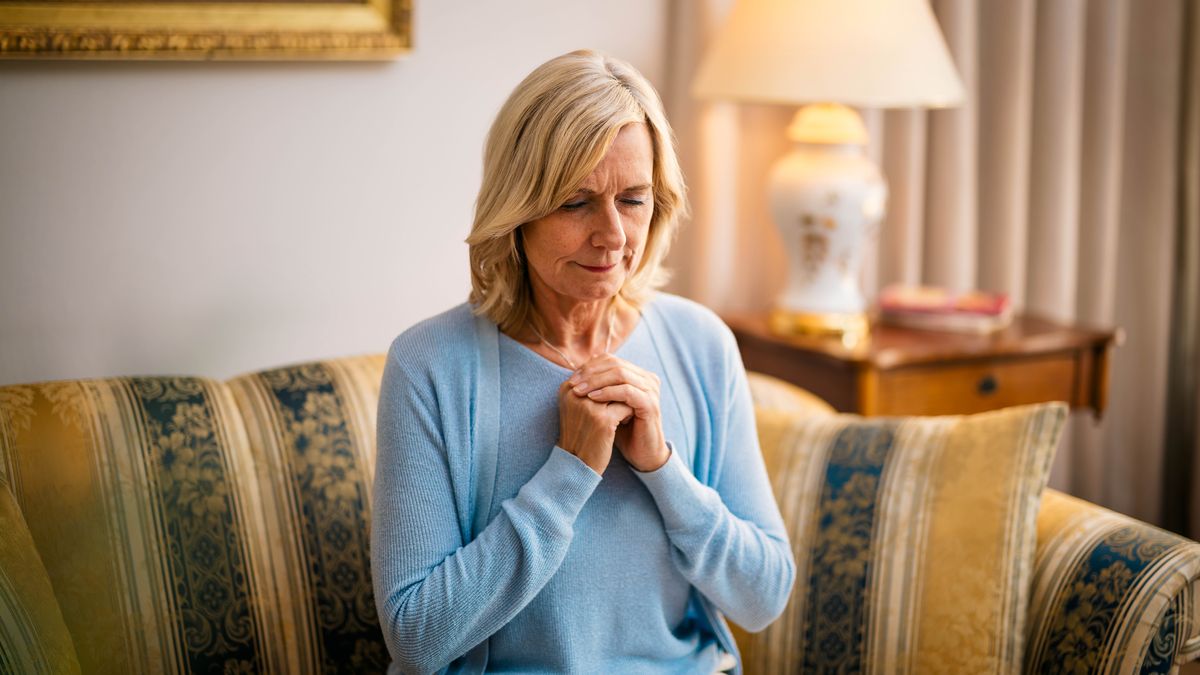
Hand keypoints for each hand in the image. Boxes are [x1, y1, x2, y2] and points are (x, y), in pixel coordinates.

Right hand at [556, 378, 632, 474]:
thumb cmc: (579, 433)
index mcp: (568, 388)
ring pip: (620, 391)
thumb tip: (604, 360)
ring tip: (627, 410)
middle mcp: (576, 394)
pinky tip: (627, 422)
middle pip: (609, 378)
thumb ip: (588, 385)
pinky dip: (629, 413)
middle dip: (620, 387)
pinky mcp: (602, 420)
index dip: (610, 380)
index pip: (596, 370)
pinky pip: (626, 407)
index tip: (613, 396)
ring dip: (626, 399)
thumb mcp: (577, 406)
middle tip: (625, 401)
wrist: (576, 463)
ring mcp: (589, 407)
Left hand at [567, 355, 669, 471]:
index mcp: (638, 375)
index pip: (610, 360)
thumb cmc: (623, 430)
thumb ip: (599, 388)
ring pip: (620, 374)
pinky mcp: (650, 403)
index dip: (590, 366)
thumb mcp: (608, 405)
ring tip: (578, 390)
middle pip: (615, 364)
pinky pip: (627, 391)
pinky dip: (608, 392)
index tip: (571, 377)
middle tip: (573, 382)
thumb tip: (576, 372)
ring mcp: (651, 390)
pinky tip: (592, 398)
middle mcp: (647, 378)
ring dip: (596, 381)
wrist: (641, 453)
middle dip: (591, 372)